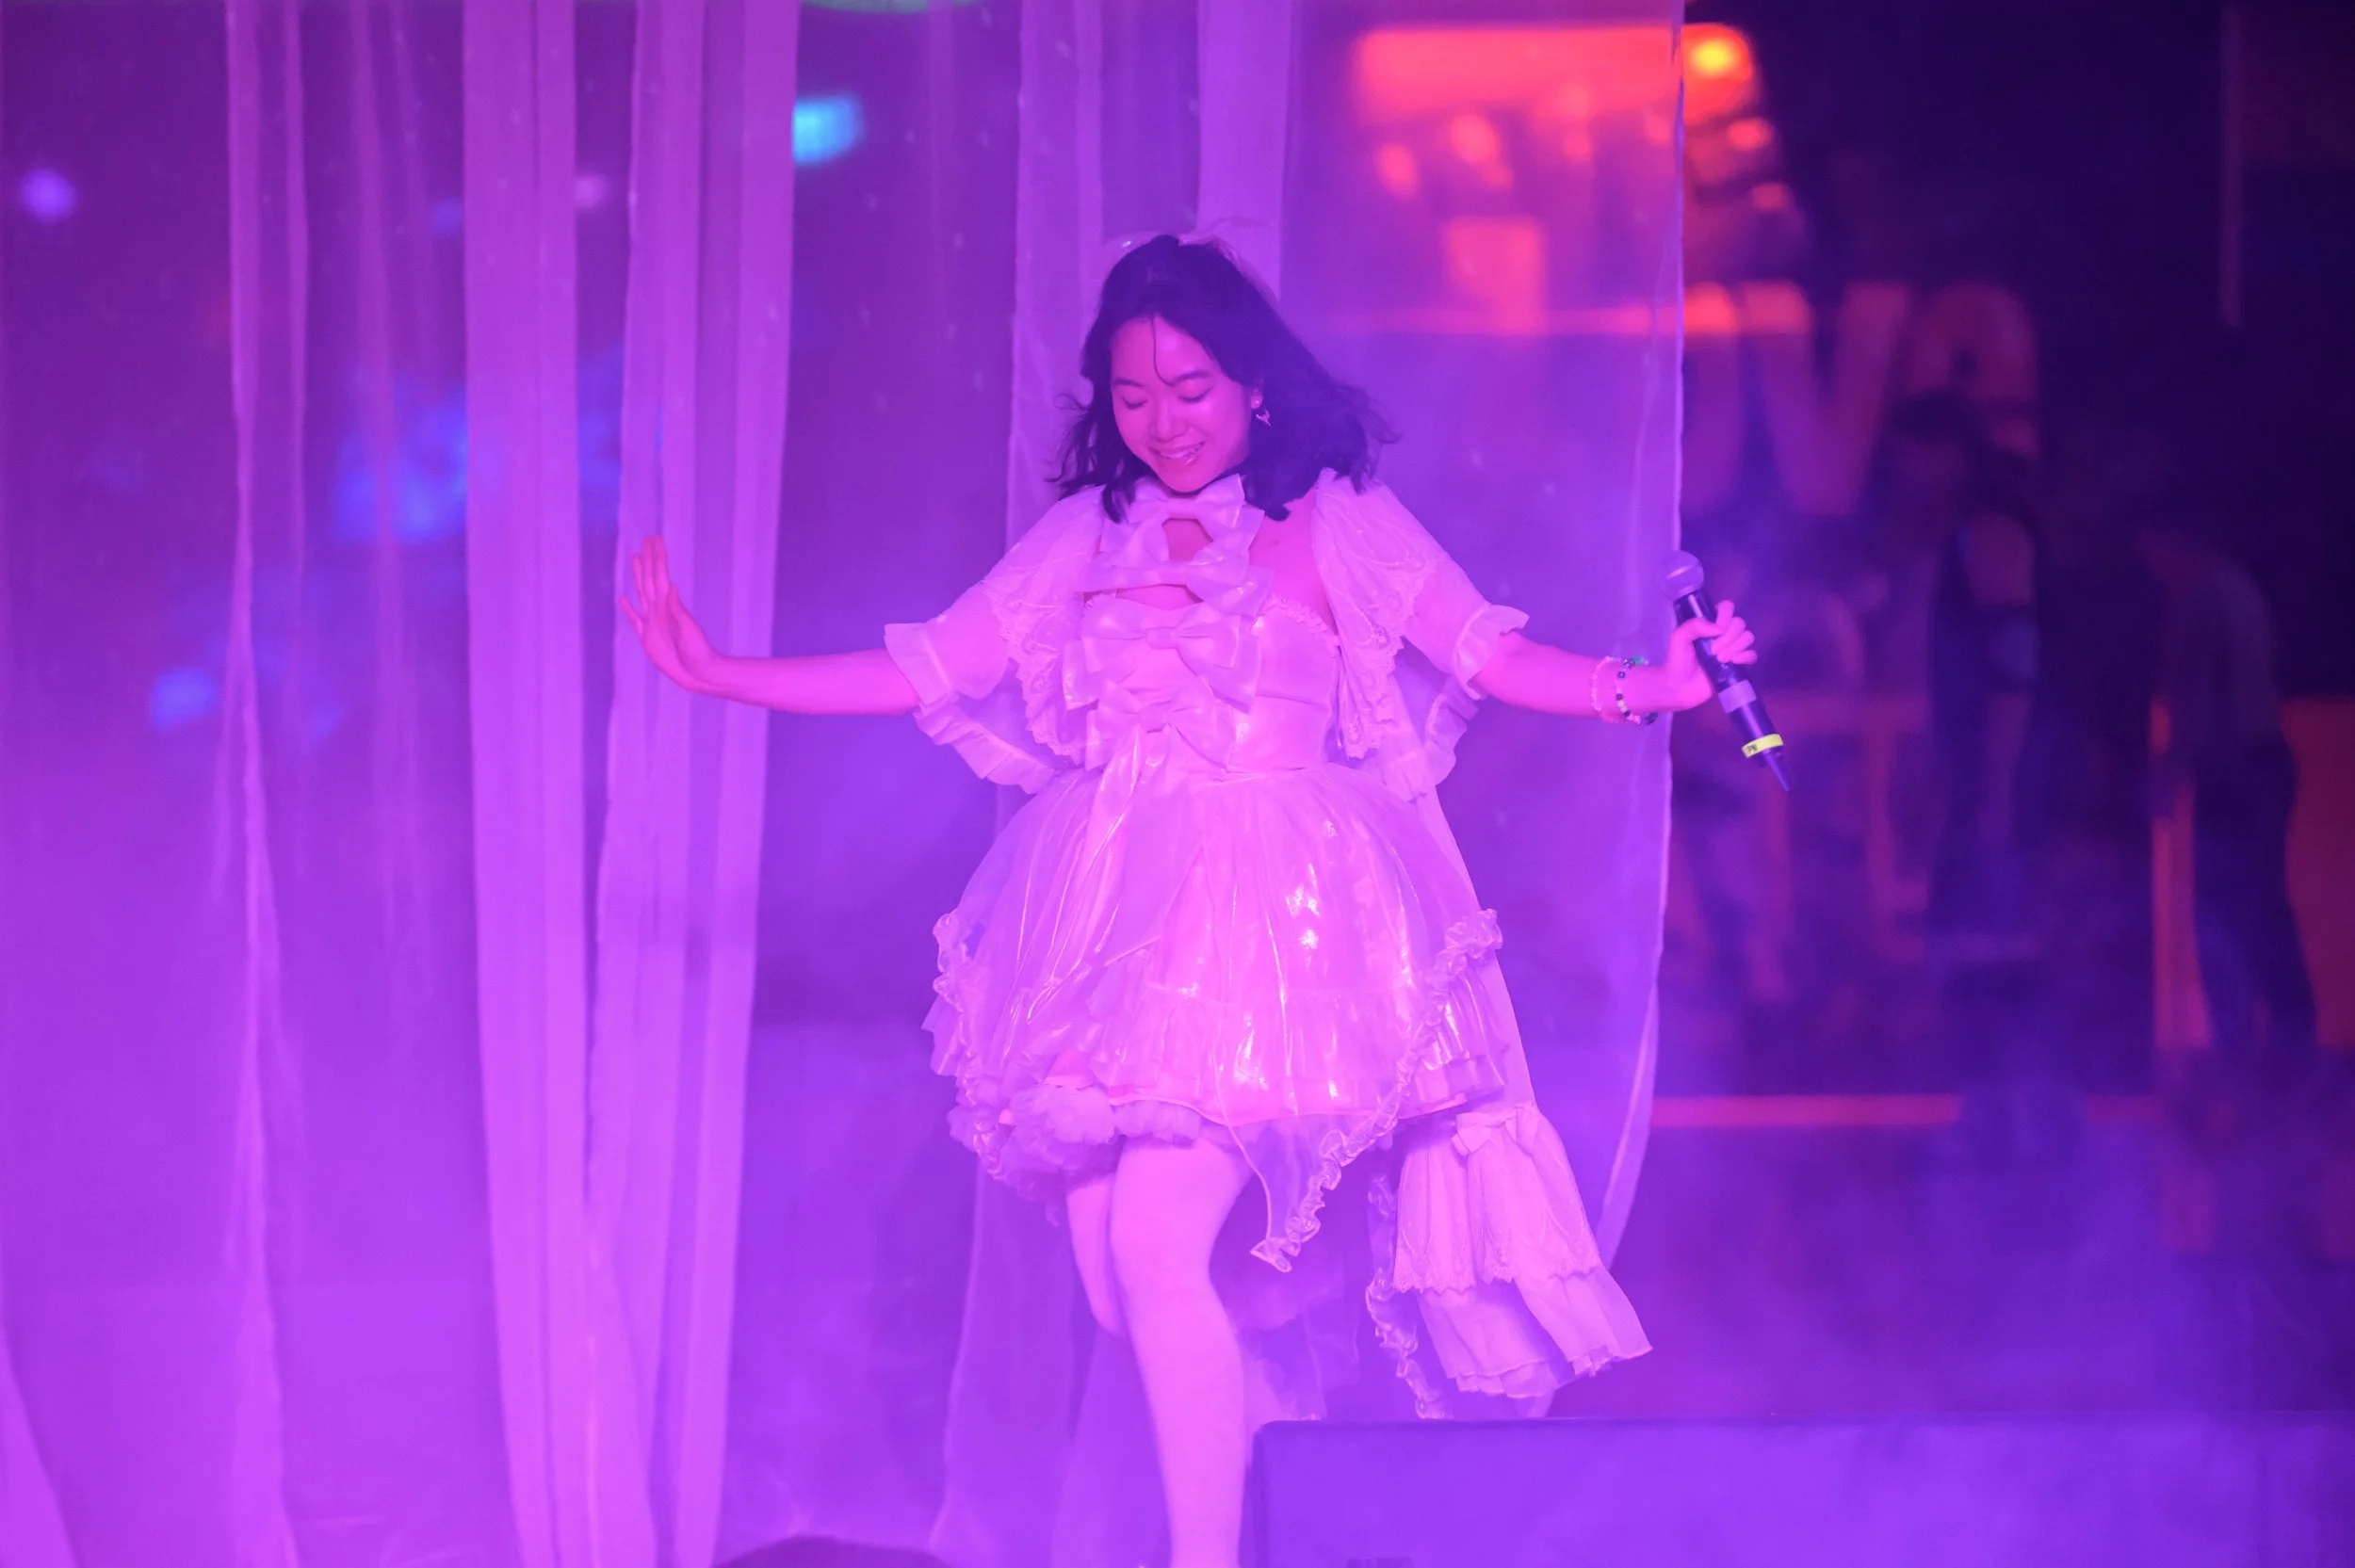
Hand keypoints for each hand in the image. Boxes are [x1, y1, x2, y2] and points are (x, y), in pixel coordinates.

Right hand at [620, 537, 724, 694]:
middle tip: (645, 540)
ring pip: (641, 593)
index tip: (654, 539)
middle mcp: (659, 611)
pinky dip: (628, 608)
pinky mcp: (647, 638)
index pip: (659, 576)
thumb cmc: (699, 653)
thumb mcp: (689, 630)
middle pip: (649, 579)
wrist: (700, 673)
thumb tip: (670, 585)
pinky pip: (634, 619)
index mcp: (667, 607)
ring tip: (635, 559)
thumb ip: (677, 610)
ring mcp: (652, 623)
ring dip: (638, 576)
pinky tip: (623, 598)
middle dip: (647, 560)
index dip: (656, 558)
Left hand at [1660, 601, 1756, 711]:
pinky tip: (1732, 662)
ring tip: (1720, 659)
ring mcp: (1732, 648)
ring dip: (1736, 647)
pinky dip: (1745, 656)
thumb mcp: (1678, 639)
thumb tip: (1718, 628)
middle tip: (1713, 651)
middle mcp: (1723, 633)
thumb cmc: (1677, 661)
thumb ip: (1694, 626)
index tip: (1716, 631)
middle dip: (1729, 637)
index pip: (1727, 608)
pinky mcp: (1738, 664)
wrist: (1680, 688)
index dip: (1725, 617)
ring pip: (1748, 637)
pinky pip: (1752, 654)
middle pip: (1740, 623)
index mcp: (1710, 624)